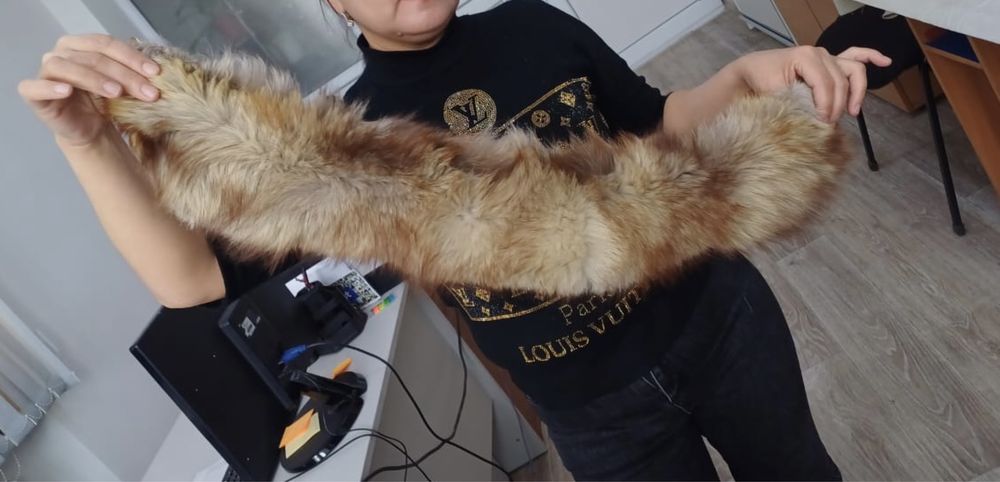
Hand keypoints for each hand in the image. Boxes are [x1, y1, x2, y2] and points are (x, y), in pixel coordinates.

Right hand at [18, 34, 160, 146]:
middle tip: (148, 92)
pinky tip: (66, 90)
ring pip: (67, 67)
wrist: (89, 130)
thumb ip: (133, 74)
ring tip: (116, 93)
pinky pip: (34, 87)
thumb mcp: (123, 85)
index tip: (156, 73)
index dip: (131, 56)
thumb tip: (156, 73)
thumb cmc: (105, 103)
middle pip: (93, 58)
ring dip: (94, 79)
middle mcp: (61, 53)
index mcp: (81, 45)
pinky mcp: (33, 93)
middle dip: (124, 75)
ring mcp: (46, 72)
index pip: (106, 44)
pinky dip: (50, 87)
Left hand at [733, 46, 891, 122]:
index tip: (822, 124)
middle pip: (841, 81)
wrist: (752, 71)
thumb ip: (796, 105)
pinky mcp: (830, 62)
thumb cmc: (761, 83)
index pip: (825, 84)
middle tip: (829, 125)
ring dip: (856, 92)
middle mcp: (820, 54)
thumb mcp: (774, 95)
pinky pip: (856, 55)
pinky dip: (871, 56)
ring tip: (852, 111)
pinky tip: (886, 62)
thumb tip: (815, 123)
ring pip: (853, 71)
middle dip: (837, 105)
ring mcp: (827, 56)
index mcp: (806, 57)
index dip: (826, 106)